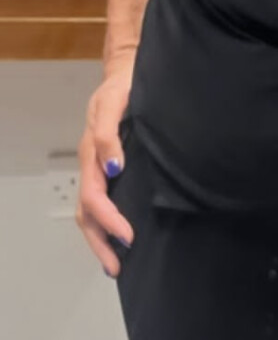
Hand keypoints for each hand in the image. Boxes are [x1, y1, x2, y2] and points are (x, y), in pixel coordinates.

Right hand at [77, 56, 136, 276]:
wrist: (128, 72)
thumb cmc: (124, 86)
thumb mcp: (114, 103)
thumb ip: (107, 134)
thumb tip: (112, 169)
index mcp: (92, 153)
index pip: (94, 196)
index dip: (109, 219)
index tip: (128, 237)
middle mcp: (94, 165)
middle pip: (87, 212)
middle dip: (100, 242)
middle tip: (117, 268)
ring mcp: (100, 168)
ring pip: (92, 211)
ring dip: (101, 239)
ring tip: (116, 263)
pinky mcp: (112, 168)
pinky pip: (104, 201)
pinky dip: (107, 224)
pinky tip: (120, 237)